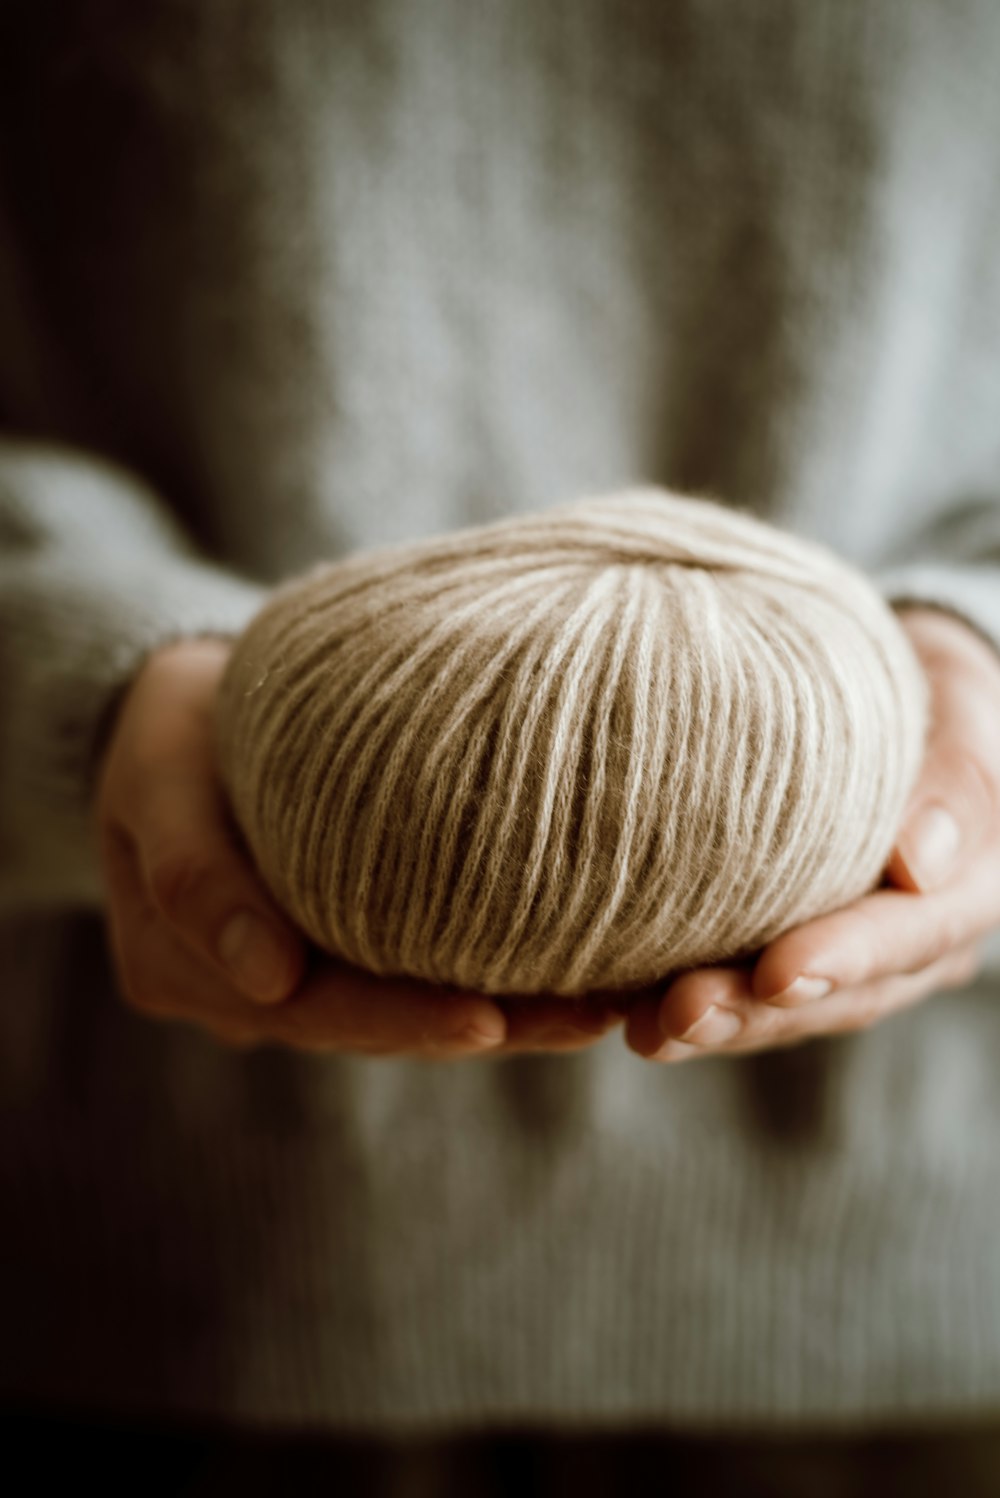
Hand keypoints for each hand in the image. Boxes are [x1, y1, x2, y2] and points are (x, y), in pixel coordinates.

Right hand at [94, 636, 619, 1056]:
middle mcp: (243, 991)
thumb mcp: (160, 777)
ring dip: (505, 1015)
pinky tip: (571, 970)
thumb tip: (268, 978)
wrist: (175, 709)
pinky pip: (412, 970)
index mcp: (181, 969)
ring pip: (403, 1010)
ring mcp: (289, 975)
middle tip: (589, 1016)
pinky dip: (487, 972)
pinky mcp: (335, 942)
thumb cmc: (167, 728)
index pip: (304, 1010)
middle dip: (483, 1027)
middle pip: (370, 1027)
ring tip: (605, 1003)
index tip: (487, 1021)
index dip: (397, 1020)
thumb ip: (195, 873)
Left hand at [625, 607, 999, 1061]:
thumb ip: (956, 778)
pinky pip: (742, 985)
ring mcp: (851, 955)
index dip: (845, 958)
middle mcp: (912, 941)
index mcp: (966, 890)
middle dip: (756, 1011)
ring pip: (783, 1007)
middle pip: (837, 995)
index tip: (777, 971)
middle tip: (683, 1013)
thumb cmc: (939, 700)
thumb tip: (921, 860)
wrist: (907, 703)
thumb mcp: (966, 712)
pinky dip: (679, 996)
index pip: (910, 935)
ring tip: (643, 1029)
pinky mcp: (788, 948)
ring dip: (716, 1020)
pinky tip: (620, 1008)